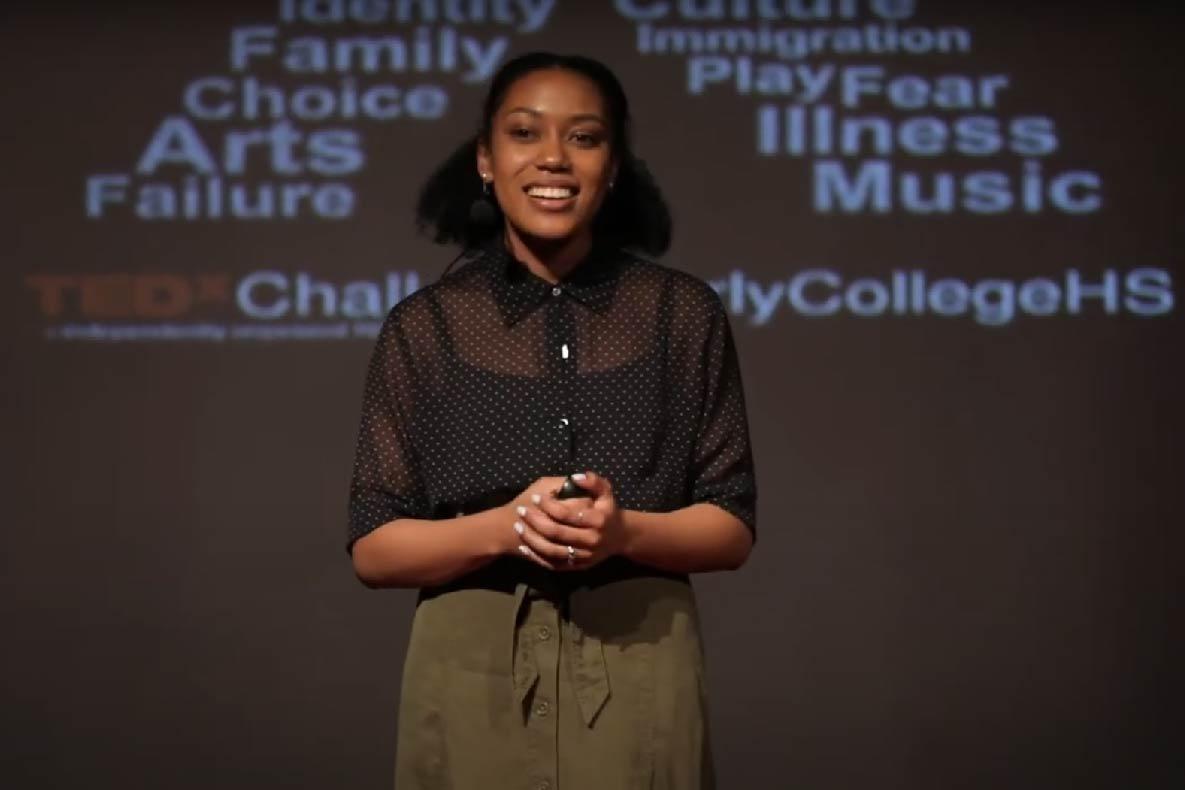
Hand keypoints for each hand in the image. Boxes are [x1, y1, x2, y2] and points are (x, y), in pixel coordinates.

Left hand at [510, 471, 625, 570]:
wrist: (620, 538)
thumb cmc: (608, 511)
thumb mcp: (606, 492)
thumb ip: (593, 481)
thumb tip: (574, 477)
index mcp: (597, 520)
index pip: (567, 513)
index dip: (548, 505)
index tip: (535, 497)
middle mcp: (591, 540)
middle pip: (556, 532)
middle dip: (535, 521)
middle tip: (521, 510)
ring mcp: (583, 555)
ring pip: (552, 550)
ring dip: (532, 539)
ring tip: (518, 527)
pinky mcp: (577, 566)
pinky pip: (553, 564)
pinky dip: (537, 556)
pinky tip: (524, 547)